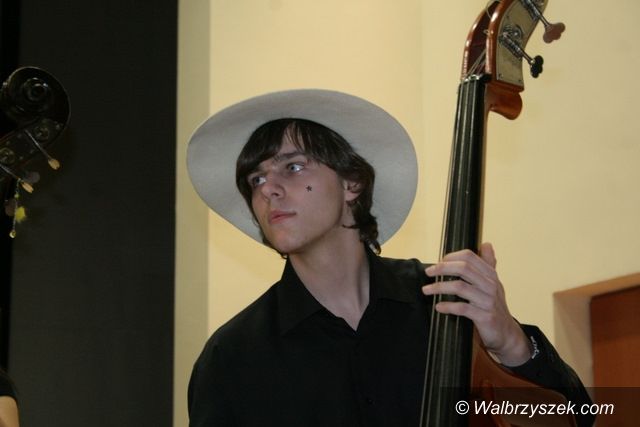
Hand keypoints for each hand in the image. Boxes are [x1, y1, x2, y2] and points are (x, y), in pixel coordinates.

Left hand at [422, 242, 531, 366]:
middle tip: (428, 272)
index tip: (439, 262)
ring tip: (427, 290)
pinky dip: (448, 306)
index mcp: (490, 275)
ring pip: (460, 287)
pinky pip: (463, 308)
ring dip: (440, 287)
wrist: (506, 334)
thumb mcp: (494, 283)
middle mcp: (490, 285)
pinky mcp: (485, 316)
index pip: (470, 257)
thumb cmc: (495, 307)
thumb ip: (488, 264)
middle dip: (442, 268)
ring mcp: (488, 301)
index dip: (451, 257)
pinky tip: (439, 307)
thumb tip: (486, 244)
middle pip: (464, 269)